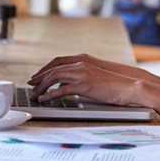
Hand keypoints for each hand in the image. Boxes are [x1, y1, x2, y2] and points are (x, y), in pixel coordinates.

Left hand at [27, 54, 143, 106]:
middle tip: (30, 85)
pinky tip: (44, 100)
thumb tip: (66, 86)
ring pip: (54, 78)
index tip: (37, 76)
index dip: (45, 69)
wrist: (129, 86)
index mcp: (83, 61)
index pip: (57, 62)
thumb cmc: (114, 84)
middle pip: (52, 69)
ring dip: (41, 86)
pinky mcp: (84, 85)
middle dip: (39, 77)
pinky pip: (61, 90)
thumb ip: (80, 78)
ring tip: (34, 95)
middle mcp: (80, 65)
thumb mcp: (94, 77)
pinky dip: (49, 95)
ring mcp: (81, 74)